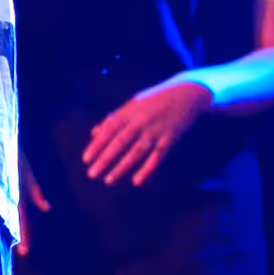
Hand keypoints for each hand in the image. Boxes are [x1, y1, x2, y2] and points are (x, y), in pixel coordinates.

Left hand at [82, 74, 214, 186]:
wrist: (187, 93)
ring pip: (136, 152)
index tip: (86, 159)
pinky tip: (136, 181)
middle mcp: (141, 121)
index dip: (97, 145)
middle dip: (104, 159)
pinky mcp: (170, 138)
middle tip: (91, 174)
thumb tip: (94, 132)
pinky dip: (147, 169)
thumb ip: (114, 118)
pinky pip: (157, 157)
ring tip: (108, 180)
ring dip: (121, 167)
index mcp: (129, 111)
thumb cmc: (156, 99)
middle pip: (119, 142)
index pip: (109, 130)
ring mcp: (156, 130)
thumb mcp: (133, 104)